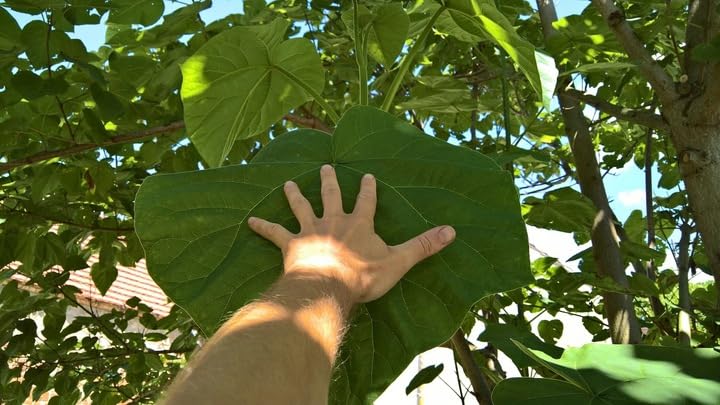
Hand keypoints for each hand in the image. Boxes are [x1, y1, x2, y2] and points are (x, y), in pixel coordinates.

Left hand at [248, 165, 455, 304]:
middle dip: (329, 182)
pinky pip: (275, 234)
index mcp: (359, 224)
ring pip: (302, 208)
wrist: (328, 285)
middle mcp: (333, 221)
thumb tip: (452, 231)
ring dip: (294, 196)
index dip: (367, 189)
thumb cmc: (363, 275)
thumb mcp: (399, 261)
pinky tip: (250, 222)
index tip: (367, 175)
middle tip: (324, 167)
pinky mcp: (291, 245)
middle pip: (331, 197)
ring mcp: (310, 231)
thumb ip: (424, 245)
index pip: (366, 201)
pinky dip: (263, 227)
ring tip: (287, 185)